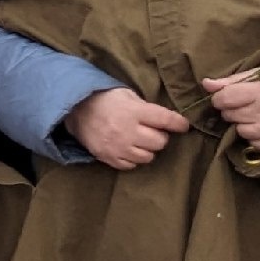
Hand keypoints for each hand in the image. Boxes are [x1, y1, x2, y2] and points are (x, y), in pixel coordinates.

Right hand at [64, 87, 192, 170]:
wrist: (75, 109)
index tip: (183, 125)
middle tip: (153, 130)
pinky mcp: (109, 158)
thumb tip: (166, 121)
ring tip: (139, 140)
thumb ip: (146, 108)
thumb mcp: (127, 95)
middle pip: (160, 142)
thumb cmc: (105, 99)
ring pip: (148, 157)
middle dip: (160, 136)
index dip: (179, 124)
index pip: (166, 120)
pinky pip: (131, 165)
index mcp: (134, 111)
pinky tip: (128, 148)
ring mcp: (118, 147)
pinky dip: (133, 158)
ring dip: (147, 149)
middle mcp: (128, 131)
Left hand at [205, 69, 259, 156]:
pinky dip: (255, 136)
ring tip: (258, 113)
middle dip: (232, 109)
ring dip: (243, 123)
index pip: (225, 99)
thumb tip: (206, 84)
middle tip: (247, 103)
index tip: (228, 95)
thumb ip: (232, 80)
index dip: (221, 97)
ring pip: (240, 131)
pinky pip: (254, 144)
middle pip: (230, 116)